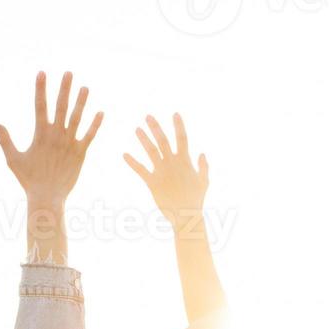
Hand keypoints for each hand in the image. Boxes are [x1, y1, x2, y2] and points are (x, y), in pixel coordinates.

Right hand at [0, 72, 102, 210]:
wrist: (47, 196)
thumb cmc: (28, 179)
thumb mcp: (13, 159)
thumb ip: (4, 140)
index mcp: (40, 134)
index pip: (40, 105)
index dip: (40, 88)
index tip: (42, 72)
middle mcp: (56, 135)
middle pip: (61, 106)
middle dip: (64, 88)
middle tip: (68, 72)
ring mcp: (69, 143)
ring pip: (77, 117)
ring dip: (81, 101)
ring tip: (85, 87)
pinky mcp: (80, 153)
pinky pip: (89, 136)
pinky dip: (95, 125)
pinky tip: (100, 113)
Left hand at [125, 113, 209, 235]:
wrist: (186, 214)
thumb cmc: (196, 199)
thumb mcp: (204, 181)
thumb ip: (203, 166)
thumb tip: (202, 154)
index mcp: (185, 161)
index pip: (182, 138)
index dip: (178, 125)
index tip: (175, 113)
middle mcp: (172, 163)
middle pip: (163, 140)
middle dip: (155, 127)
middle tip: (148, 116)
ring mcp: (161, 171)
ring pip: (151, 151)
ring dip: (143, 139)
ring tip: (137, 129)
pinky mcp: (152, 182)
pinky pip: (140, 170)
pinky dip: (132, 162)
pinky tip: (124, 154)